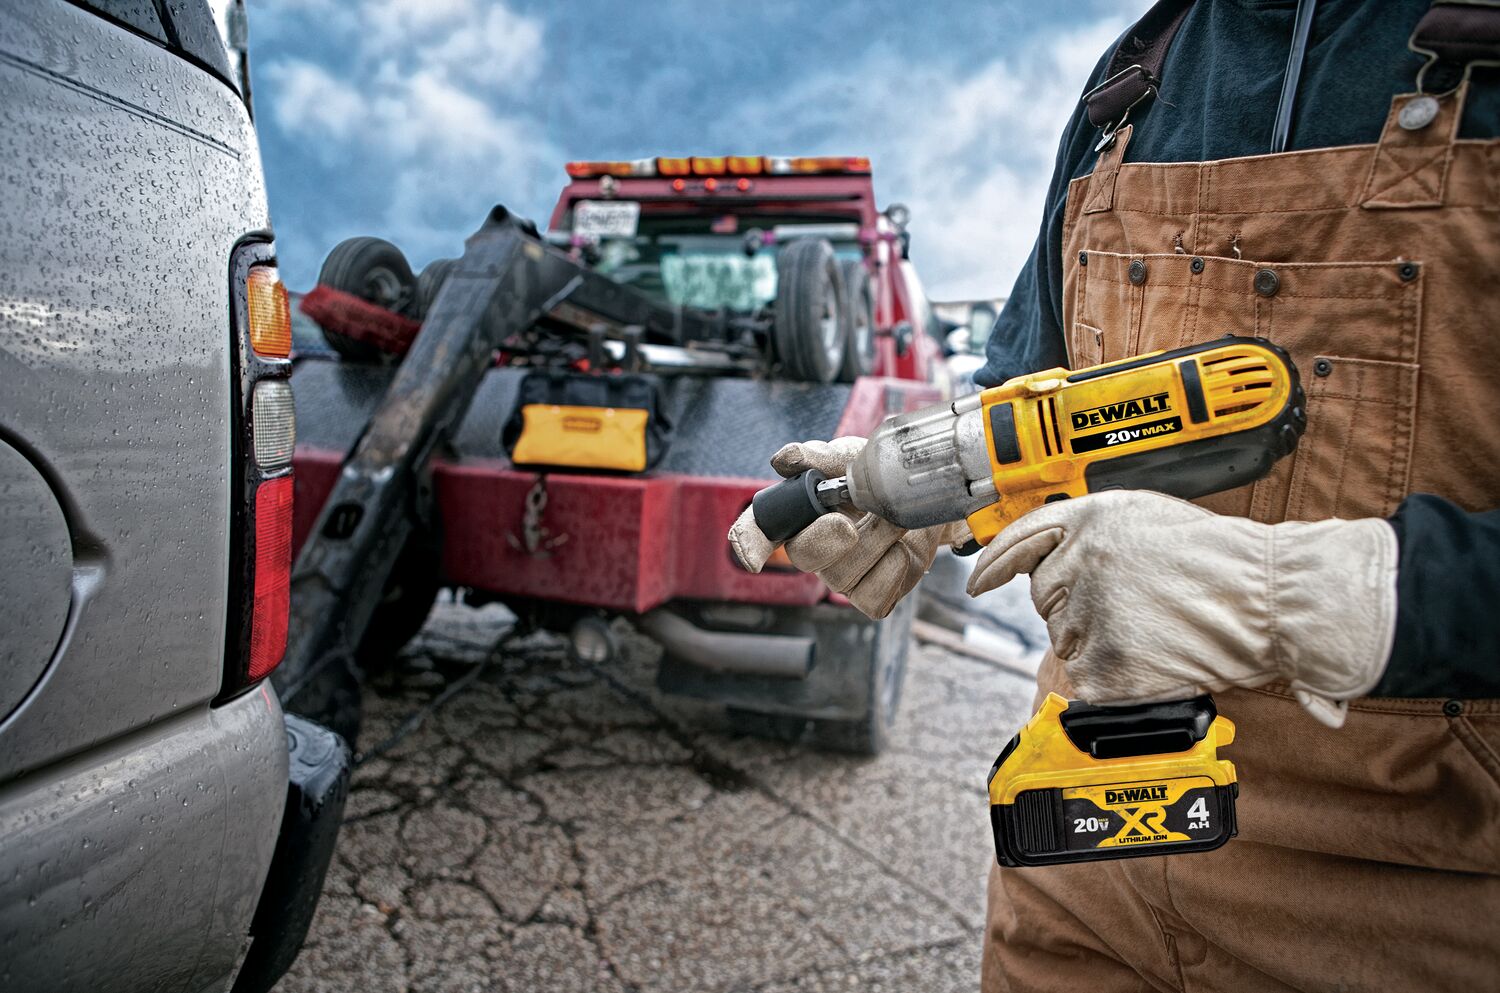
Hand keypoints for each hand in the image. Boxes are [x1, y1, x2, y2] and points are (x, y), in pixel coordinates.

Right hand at [728, 437, 961, 618]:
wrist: (927, 500)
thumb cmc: (882, 481)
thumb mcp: (855, 460)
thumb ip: (822, 458)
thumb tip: (785, 459)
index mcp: (801, 514)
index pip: (762, 529)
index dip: (749, 541)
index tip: (752, 555)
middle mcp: (815, 548)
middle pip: (802, 556)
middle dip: (825, 539)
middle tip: (849, 521)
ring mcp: (842, 576)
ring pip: (842, 577)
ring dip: (875, 542)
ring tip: (896, 518)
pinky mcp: (872, 595)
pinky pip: (872, 597)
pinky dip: (893, 569)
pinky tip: (900, 549)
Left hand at [967, 490, 1397, 727]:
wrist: (1274, 596)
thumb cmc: (1229, 561)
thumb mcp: (1151, 520)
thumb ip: (1099, 536)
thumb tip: (1052, 560)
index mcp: (1091, 517)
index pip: (1021, 539)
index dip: (996, 563)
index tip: (979, 581)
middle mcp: (1081, 559)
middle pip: (1046, 597)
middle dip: (1076, 607)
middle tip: (1133, 610)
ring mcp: (1089, 612)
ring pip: (1067, 641)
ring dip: (1098, 643)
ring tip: (1155, 632)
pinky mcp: (1105, 662)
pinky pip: (1086, 680)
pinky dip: (1113, 681)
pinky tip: (1150, 663)